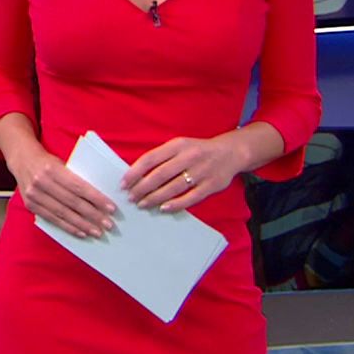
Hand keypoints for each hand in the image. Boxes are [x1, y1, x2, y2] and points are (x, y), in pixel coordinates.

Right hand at [9, 142, 115, 238]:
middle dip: (92, 215)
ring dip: (82, 225)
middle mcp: (41, 182)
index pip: (78, 187)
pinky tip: (81, 233)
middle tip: (108, 224)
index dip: (96, 198)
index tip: (111, 208)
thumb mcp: (62, 163)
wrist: (22, 159)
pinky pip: (52, 220)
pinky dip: (68, 227)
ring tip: (97, 232)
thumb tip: (99, 198)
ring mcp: (34, 195)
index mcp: (52, 169)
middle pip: (72, 202)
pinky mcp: (30, 206)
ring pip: (63, 214)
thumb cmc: (47, 162)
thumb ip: (75, 178)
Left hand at [122, 135, 245, 213]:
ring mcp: (201, 171)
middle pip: (160, 175)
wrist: (230, 152)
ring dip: (155, 198)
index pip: (151, 158)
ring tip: (142, 204)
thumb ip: (161, 157)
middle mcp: (189, 157)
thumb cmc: (198, 150)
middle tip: (130, 197)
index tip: (123, 183)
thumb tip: (136, 173)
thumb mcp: (180, 146)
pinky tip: (163, 208)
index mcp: (178, 145)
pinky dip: (175, 204)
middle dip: (142, 188)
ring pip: (173, 188)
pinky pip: (190, 197)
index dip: (135, 172)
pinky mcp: (211, 185)